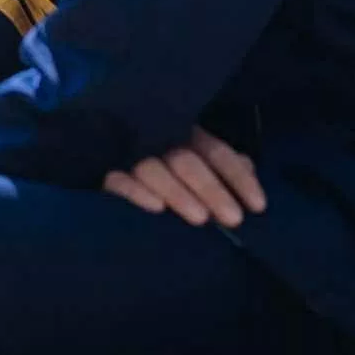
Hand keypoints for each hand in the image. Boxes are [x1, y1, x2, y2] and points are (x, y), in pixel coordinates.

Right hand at [104, 128, 265, 227]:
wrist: (95, 154)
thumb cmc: (160, 162)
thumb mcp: (194, 158)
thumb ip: (221, 165)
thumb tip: (247, 169)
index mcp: (186, 135)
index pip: (217, 152)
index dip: (238, 177)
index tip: (258, 206)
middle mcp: (159, 140)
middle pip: (188, 162)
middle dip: (212, 190)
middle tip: (234, 219)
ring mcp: (129, 153)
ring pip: (154, 169)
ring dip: (179, 192)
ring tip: (200, 219)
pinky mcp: (102, 168)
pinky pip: (117, 178)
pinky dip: (136, 191)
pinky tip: (155, 207)